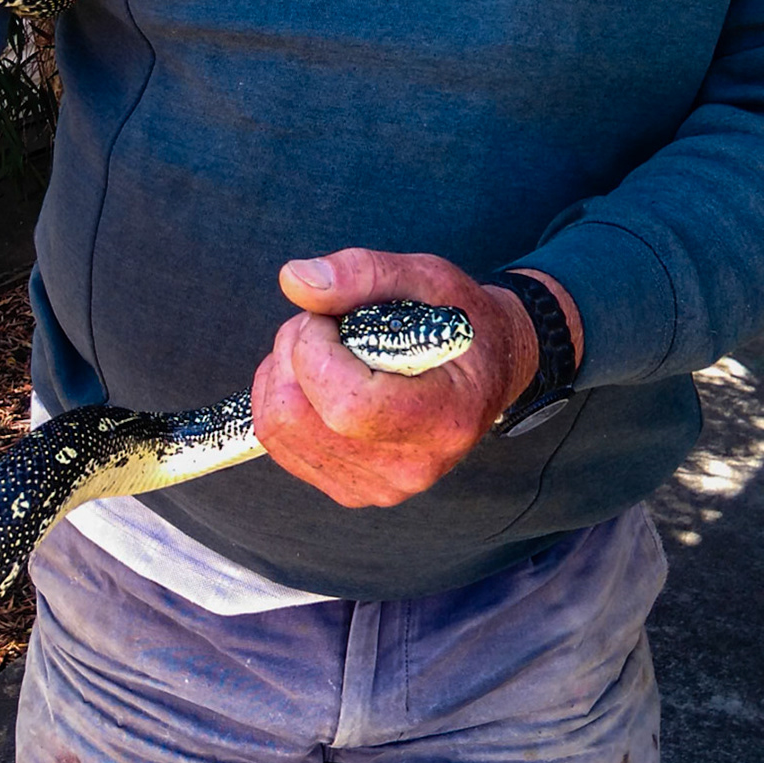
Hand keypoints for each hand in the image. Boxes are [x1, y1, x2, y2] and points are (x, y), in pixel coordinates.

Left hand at [252, 249, 582, 507]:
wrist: (485, 373)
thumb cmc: (461, 324)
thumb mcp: (429, 278)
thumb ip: (363, 273)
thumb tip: (294, 280)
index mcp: (445, 417)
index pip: (348, 404)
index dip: (315, 351)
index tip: (328, 318)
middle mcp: (410, 466)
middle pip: (297, 417)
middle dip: (291, 354)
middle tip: (323, 325)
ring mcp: (377, 485)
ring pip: (278, 428)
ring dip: (282, 373)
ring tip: (323, 349)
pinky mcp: (348, 489)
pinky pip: (279, 442)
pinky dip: (281, 398)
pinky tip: (316, 378)